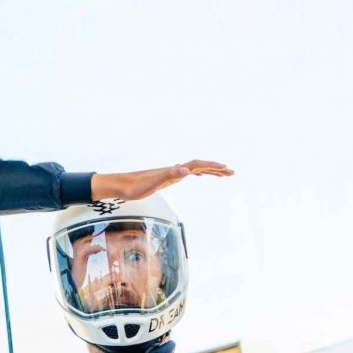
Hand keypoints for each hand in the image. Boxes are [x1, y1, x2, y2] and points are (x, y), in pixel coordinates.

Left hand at [90, 160, 231, 201]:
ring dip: (209, 171)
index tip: (226, 169)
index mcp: (173, 170)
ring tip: (222, 174)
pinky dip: (197, 173)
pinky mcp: (166, 178)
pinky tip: (198, 175)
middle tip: (232, 172)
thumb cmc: (135, 186)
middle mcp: (173, 170)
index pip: (197, 165)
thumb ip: (169, 175)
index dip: (212, 167)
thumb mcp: (153, 183)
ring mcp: (170, 173)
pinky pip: (186, 173)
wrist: (121, 185)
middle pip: (199, 166)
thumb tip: (186, 170)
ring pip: (194, 169)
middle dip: (216, 169)